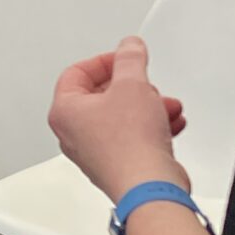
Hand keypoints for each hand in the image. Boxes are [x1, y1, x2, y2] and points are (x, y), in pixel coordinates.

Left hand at [47, 36, 190, 200]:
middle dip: (131, 87)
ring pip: (119, 117)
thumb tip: (128, 47)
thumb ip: (130, 59)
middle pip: (100, 95)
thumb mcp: (132, 85)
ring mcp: (93, 152)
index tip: (124, 58)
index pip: (76, 73)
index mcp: (64, 111)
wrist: (149, 186)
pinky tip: (170, 123)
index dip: (104, 61)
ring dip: (146, 107)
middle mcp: (73, 134)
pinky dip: (150, 127)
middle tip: (146, 85)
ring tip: (164, 105)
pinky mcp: (115, 166)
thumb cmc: (130, 145)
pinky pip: (131, 138)